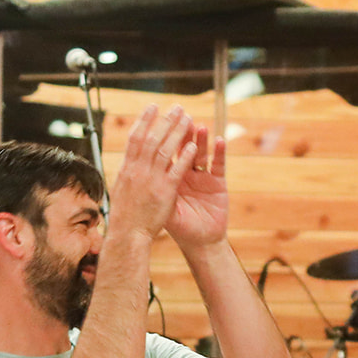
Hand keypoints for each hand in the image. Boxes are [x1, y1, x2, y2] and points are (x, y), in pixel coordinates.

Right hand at [107, 105, 197, 241]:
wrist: (128, 234)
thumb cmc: (125, 214)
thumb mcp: (121, 188)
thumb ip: (129, 172)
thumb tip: (130, 158)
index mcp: (127, 168)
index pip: (135, 138)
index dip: (144, 121)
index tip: (152, 107)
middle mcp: (138, 170)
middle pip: (153, 139)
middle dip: (165, 121)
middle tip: (177, 107)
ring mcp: (152, 180)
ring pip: (166, 150)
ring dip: (178, 132)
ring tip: (189, 119)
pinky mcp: (165, 192)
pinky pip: (177, 170)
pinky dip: (185, 157)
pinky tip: (194, 146)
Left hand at [166, 125, 228, 251]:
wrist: (201, 242)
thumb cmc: (181, 228)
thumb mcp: (164, 211)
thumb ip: (156, 194)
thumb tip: (138, 177)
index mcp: (169, 178)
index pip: (165, 152)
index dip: (162, 137)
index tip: (159, 121)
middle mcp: (185, 174)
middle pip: (182, 148)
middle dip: (181, 131)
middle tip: (180, 115)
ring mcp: (202, 177)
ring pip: (200, 152)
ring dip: (199, 139)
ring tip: (198, 126)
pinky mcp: (218, 183)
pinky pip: (218, 164)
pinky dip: (219, 152)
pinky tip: (218, 140)